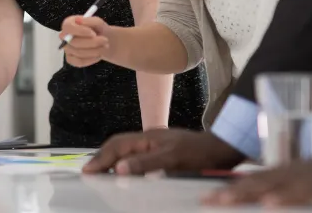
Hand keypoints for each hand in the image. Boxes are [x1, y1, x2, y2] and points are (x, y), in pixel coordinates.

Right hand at [60, 16, 114, 66]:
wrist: (102, 40)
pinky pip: (79, 62)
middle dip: (92, 42)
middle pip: (74, 42)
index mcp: (68, 24)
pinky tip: (99, 55)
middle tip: (105, 40)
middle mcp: (65, 37)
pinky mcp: (71, 59)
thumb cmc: (97, 29)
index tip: (93, 33)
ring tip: (105, 46)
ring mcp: (67, 49)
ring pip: (79, 53)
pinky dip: (91, 59)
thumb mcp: (97, 22)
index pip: (68, 27)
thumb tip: (79, 21)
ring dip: (94, 51)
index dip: (80, 31)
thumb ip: (89, 20)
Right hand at [83, 128, 243, 174]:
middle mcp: (149, 139)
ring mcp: (156, 145)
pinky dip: (126, 164)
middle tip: (90, 173)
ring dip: (112, 161)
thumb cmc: (200, 154)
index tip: (88, 171)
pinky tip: (125, 173)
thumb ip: (145, 164)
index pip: (117, 146)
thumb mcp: (173, 160)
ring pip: (126, 150)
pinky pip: (137, 157)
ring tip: (101, 174)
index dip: (101, 159)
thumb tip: (119, 168)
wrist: (223, 149)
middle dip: (102, 158)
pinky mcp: (163, 153)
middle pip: (118, 146)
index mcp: (148, 138)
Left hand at [202, 155, 311, 206]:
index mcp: (308, 173)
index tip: (212, 196)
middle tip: (205, 201)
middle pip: (266, 180)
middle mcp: (311, 172)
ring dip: (250, 193)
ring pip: (280, 185)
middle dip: (233, 191)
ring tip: (223, 200)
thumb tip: (282, 207)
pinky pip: (311, 192)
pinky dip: (290, 197)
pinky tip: (270, 205)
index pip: (267, 179)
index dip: (239, 187)